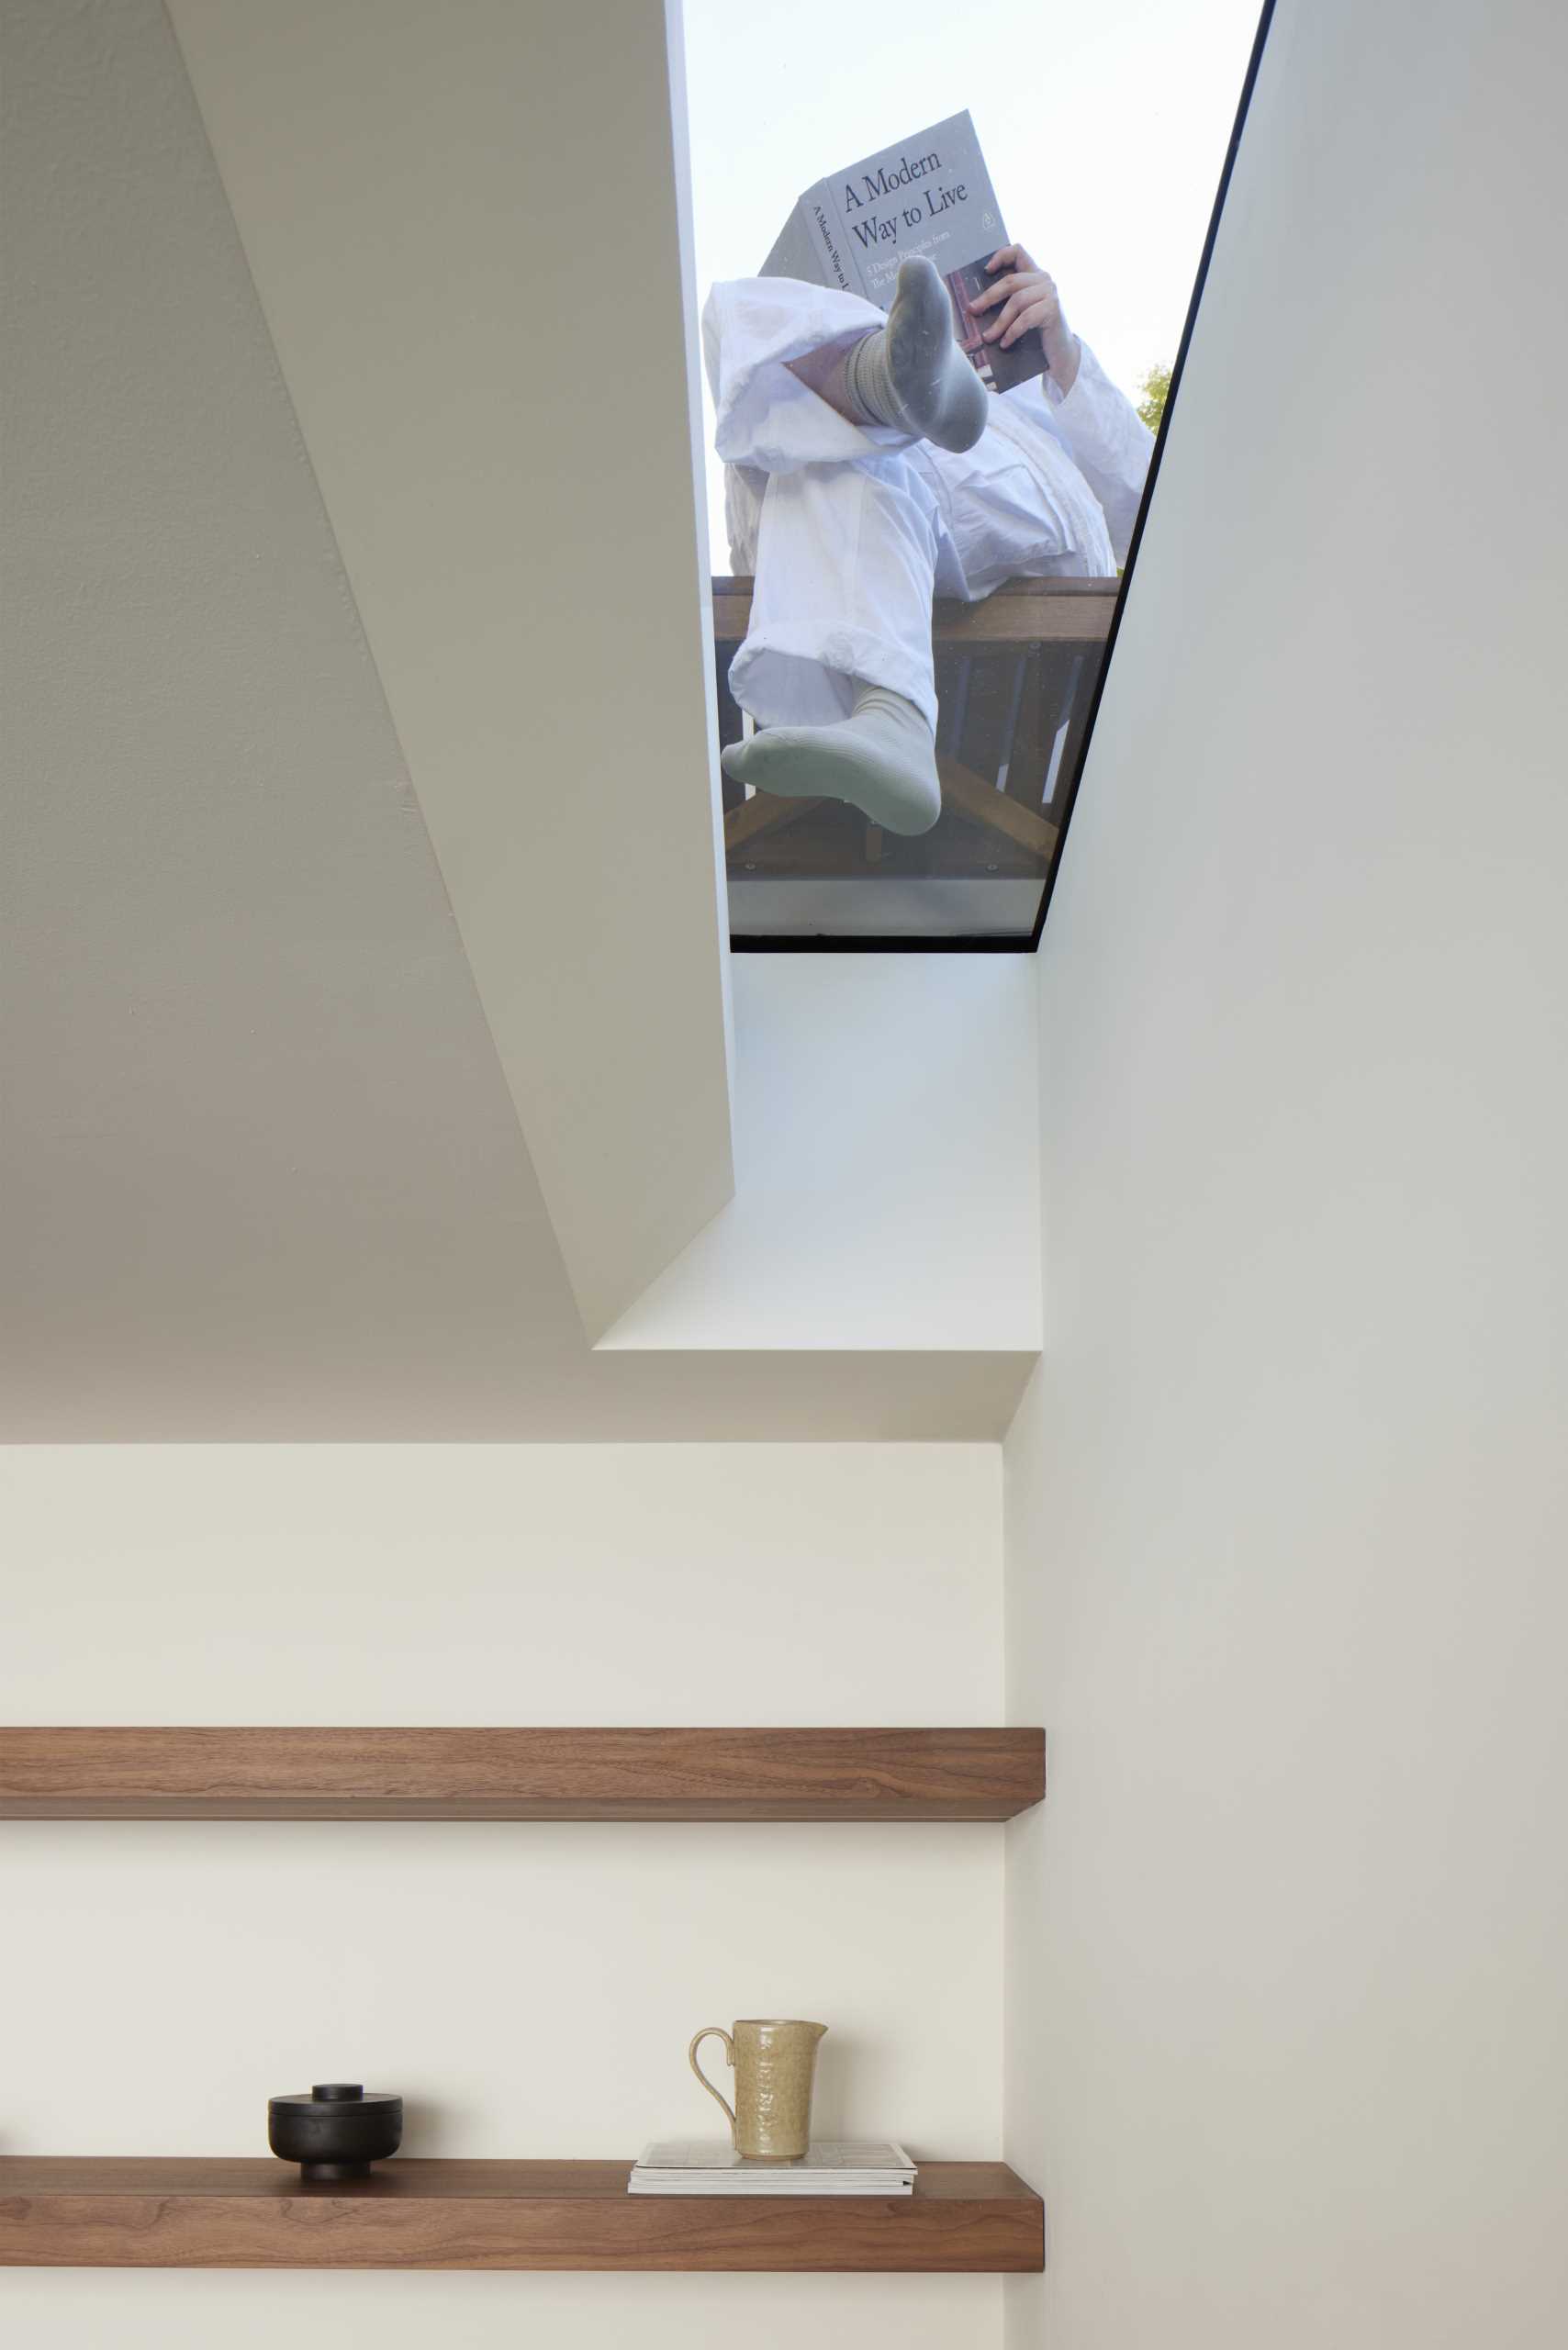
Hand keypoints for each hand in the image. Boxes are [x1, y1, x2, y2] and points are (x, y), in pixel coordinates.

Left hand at [972, 246, 1079, 387]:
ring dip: (999, 322)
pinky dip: (1012, 332)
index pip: (1018, 252)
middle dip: (988, 297)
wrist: (1060, 351)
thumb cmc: (1036, 332)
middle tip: (973, 310)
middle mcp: (1044, 279)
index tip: (986, 271)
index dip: (1001, 256)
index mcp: (1034, 275)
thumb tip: (976, 305)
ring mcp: (1050, 293)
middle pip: (1010, 281)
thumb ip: (1008, 300)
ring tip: (988, 337)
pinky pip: (1026, 318)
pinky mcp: (1053, 309)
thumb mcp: (1021, 311)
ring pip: (1017, 301)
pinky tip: (1004, 343)